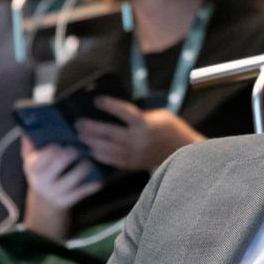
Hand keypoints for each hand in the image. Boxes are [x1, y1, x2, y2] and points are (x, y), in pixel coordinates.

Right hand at [21, 135, 100, 224]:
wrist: (43, 202)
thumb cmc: (41, 173)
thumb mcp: (31, 160)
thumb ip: (30, 144)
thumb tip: (26, 127)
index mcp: (32, 167)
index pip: (43, 155)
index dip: (55, 148)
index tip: (62, 144)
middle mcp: (41, 181)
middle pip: (60, 162)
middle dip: (72, 153)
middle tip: (79, 149)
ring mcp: (54, 192)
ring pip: (74, 177)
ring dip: (84, 167)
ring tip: (89, 161)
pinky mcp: (65, 201)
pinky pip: (82, 192)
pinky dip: (92, 185)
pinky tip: (98, 180)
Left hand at [75, 97, 203, 170]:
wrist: (185, 151)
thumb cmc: (172, 129)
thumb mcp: (161, 115)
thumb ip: (141, 114)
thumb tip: (118, 114)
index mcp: (145, 124)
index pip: (123, 112)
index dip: (108, 105)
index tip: (97, 100)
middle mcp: (138, 139)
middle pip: (108, 133)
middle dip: (91, 127)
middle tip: (79, 123)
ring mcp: (135, 153)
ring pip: (107, 148)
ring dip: (92, 142)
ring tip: (82, 137)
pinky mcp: (134, 163)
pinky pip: (113, 160)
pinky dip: (101, 156)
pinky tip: (93, 151)